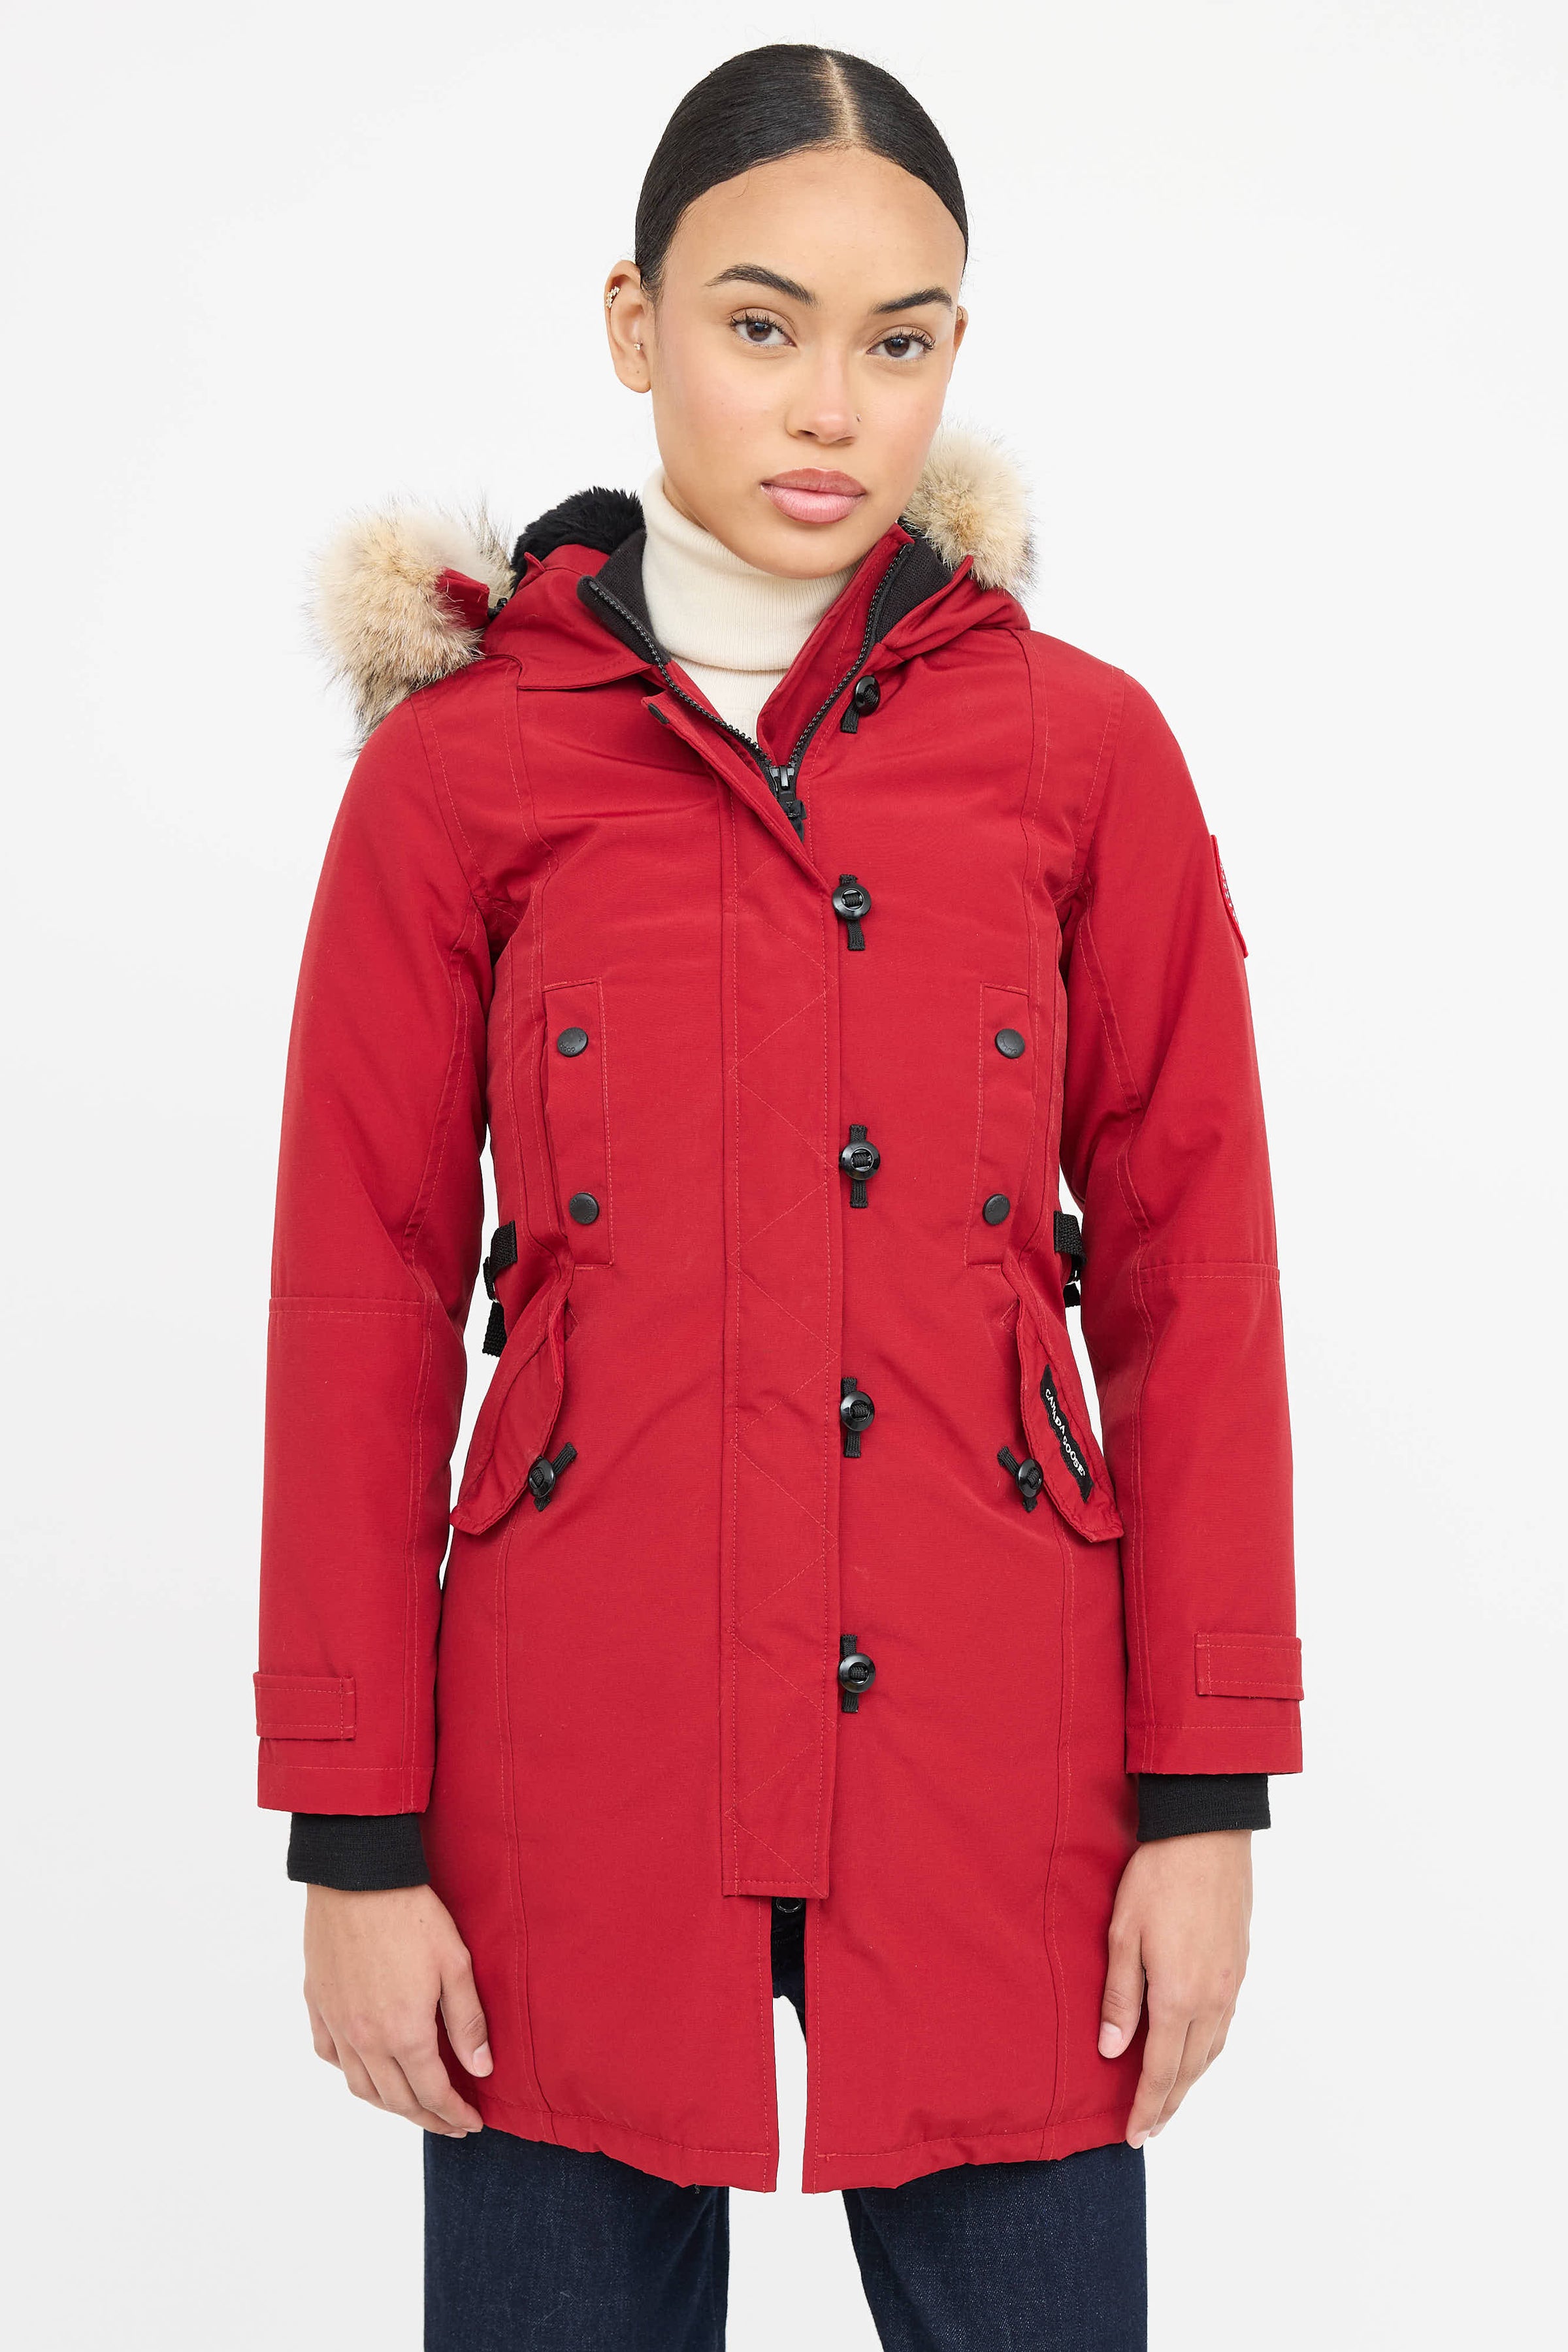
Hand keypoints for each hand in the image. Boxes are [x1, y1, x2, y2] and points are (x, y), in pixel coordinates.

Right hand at [303, 1883, 491, 2135]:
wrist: (358, 1875)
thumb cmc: (412, 1913)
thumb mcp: (455, 1964)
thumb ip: (468, 2022)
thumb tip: (481, 2070)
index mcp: (405, 2033)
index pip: (432, 2093)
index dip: (454, 2115)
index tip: (472, 2123)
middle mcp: (366, 2039)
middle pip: (397, 2100)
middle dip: (427, 2118)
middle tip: (450, 2123)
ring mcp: (337, 2023)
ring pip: (360, 2087)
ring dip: (389, 2104)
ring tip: (413, 2105)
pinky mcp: (318, 2003)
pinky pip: (330, 2055)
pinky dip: (350, 2072)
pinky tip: (366, 2069)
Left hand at [1098, 1829, 1251, 2145]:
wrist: (1206, 1833)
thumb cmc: (1157, 1877)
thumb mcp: (1122, 1933)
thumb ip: (1119, 1997)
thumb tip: (1110, 2050)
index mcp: (1178, 1995)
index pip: (1160, 2070)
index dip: (1146, 2107)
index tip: (1133, 2135)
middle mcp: (1211, 1998)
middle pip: (1190, 2069)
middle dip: (1169, 2104)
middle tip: (1149, 2130)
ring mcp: (1230, 1983)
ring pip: (1211, 2050)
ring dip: (1190, 2080)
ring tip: (1169, 2099)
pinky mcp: (1239, 1965)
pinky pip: (1224, 2025)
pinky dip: (1207, 2050)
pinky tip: (1194, 2050)